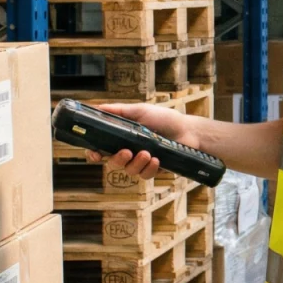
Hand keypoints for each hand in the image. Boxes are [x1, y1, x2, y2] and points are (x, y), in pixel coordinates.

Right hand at [83, 103, 201, 179]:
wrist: (188, 130)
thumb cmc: (164, 119)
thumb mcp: (140, 110)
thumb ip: (118, 111)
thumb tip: (96, 107)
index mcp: (122, 137)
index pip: (101, 148)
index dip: (94, 153)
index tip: (95, 154)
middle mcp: (129, 151)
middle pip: (112, 162)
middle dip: (117, 159)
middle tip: (127, 152)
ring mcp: (141, 161)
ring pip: (129, 170)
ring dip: (136, 163)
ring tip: (148, 153)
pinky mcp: (154, 169)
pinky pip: (145, 175)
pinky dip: (149, 169)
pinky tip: (157, 159)